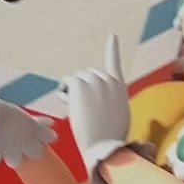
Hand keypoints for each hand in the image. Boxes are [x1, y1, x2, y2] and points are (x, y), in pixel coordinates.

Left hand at [64, 35, 131, 172]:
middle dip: (82, 89)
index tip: (112, 36)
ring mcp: (95, 80)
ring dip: (72, 93)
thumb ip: (110, 101)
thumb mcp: (118, 116)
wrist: (105, 147)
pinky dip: (64, 92)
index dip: (112, 49)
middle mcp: (108, 80)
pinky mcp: (81, 84)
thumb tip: (98, 100)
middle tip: (85, 111)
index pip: (114, 63)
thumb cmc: (110, 138)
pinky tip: (70, 104)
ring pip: (76, 80)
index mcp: (120, 87)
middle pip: (87, 75)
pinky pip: (67, 82)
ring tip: (81, 113)